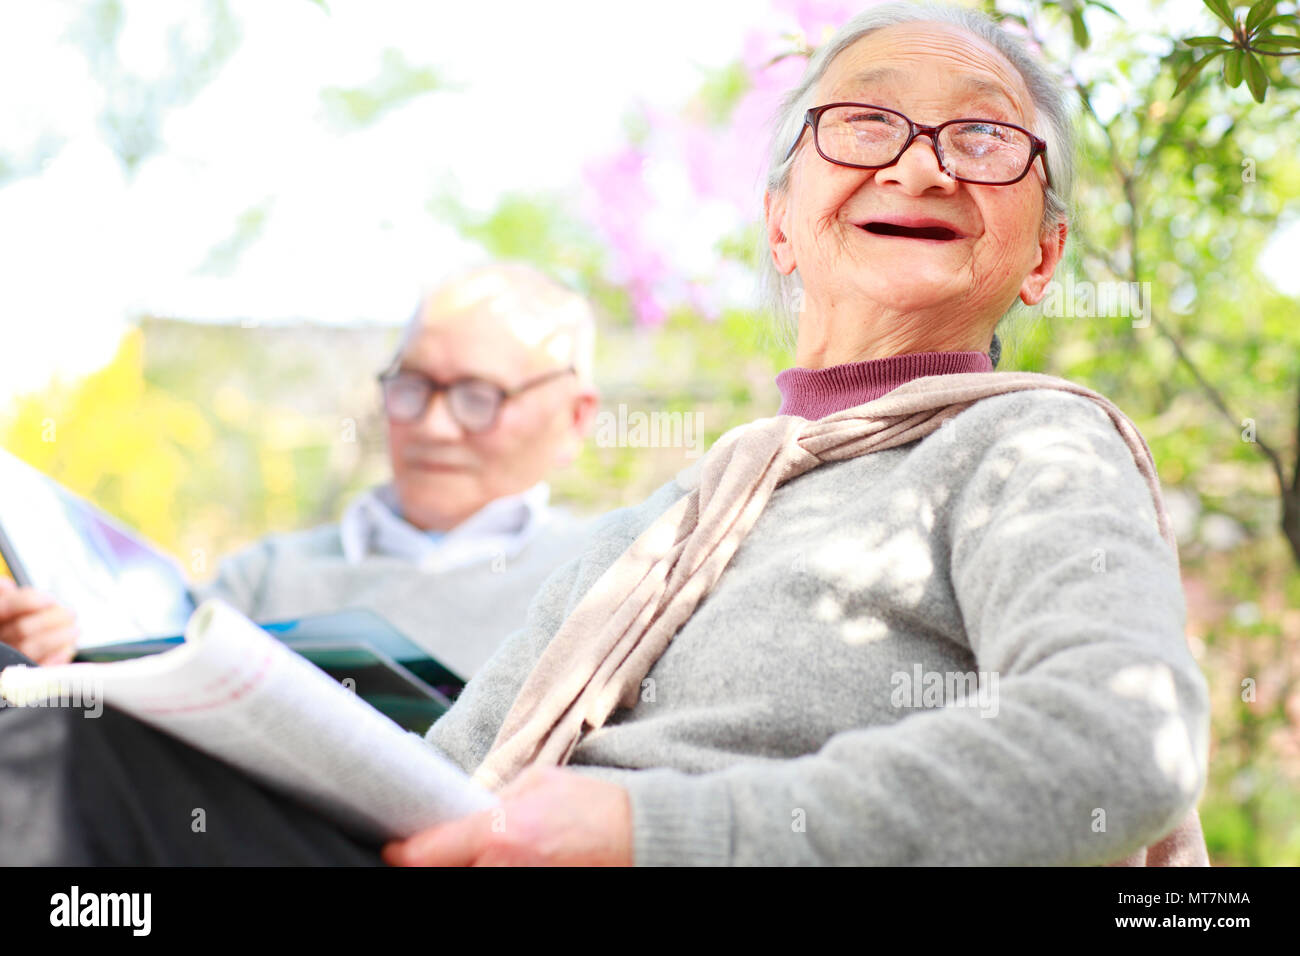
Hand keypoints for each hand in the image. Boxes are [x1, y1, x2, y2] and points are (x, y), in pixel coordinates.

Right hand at [0, 577, 78, 665]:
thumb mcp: (8, 608)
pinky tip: (68, 649)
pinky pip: (38, 669)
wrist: (8, 657)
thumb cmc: (15, 627)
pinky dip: (55, 658)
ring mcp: (7, 661)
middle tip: (71, 613)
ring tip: (75, 629)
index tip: (50, 599)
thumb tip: (6, 586)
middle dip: (51, 619)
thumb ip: (9, 599)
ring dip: (59, 637)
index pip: (4, 607)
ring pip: (31, 648)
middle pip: (22, 629)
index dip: (27, 601)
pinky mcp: (20, 679)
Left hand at [382, 766, 633, 866]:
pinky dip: (491, 872)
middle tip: (440, 847)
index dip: (402, 852)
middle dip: (437, 861)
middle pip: (441, 876)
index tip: (395, 847)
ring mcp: (518, 888)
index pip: (426, 855)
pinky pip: (494, 885)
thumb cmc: (594, 808)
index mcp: (499, 832)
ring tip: (489, 850)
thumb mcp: (539, 783)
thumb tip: (465, 810)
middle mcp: (502, 869)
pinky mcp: (531, 897)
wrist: (639, 837)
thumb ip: (494, 799)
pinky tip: (503, 860)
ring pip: (468, 881)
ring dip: (466, 867)